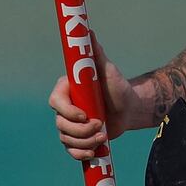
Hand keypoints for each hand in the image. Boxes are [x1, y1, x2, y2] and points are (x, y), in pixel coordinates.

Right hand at [49, 34, 135, 160]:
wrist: (129, 108)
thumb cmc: (118, 87)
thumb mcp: (108, 70)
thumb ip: (96, 54)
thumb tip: (88, 31)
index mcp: (67, 91)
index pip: (55, 102)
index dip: (67, 111)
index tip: (85, 115)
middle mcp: (65, 108)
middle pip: (60, 125)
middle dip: (81, 131)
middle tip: (102, 126)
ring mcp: (70, 125)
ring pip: (66, 140)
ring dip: (85, 142)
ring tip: (104, 136)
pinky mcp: (78, 139)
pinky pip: (71, 151)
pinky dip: (82, 154)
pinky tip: (95, 151)